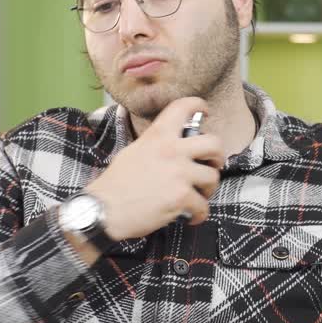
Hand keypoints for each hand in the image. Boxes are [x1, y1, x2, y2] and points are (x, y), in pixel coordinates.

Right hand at [86, 97, 225, 239]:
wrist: (103, 209)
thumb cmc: (116, 183)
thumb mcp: (135, 151)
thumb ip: (157, 144)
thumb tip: (176, 144)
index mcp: (158, 135)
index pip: (184, 106)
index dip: (200, 106)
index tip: (205, 112)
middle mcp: (172, 150)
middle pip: (215, 144)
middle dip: (218, 157)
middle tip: (212, 165)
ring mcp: (179, 174)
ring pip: (213, 178)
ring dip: (208, 189)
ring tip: (197, 196)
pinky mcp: (181, 198)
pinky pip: (204, 206)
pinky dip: (199, 214)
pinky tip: (191, 216)